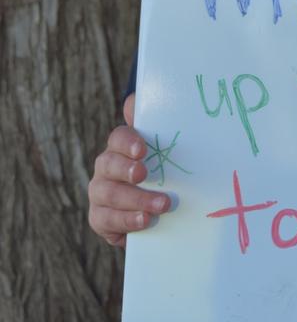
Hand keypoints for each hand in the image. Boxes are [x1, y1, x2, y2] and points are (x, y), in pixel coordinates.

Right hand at [87, 93, 170, 246]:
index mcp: (122, 148)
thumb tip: (139, 101)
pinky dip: (126, 220)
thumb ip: (161, 129)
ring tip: (162, 205)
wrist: (159, 216)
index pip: (118, 137)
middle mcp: (106, 168)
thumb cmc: (165, 177)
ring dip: (135, 199)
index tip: (142, 149)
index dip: (128, 141)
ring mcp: (100, 194)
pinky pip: (107, 219)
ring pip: (108, 193)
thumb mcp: (169, 155)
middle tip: (143, 174)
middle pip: (108, 163)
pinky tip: (145, 220)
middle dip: (125, 169)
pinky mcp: (100, 219)